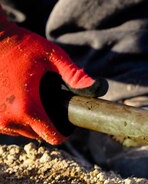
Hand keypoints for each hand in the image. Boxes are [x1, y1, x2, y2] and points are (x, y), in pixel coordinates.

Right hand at [0, 12, 106, 143]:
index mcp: (27, 109)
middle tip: (47, 101)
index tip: (68, 121)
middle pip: (37, 135)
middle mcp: (8, 119)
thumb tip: (101, 87)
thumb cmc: (21, 45)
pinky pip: (6, 124)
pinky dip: (14, 115)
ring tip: (30, 96)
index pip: (53, 137)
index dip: (64, 132)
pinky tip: (16, 98)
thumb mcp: (53, 57)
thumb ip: (75, 75)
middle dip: (46, 122)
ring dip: (28, 119)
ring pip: (21, 131)